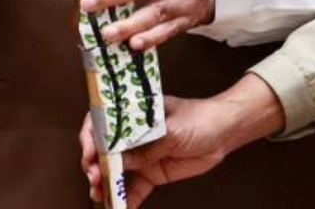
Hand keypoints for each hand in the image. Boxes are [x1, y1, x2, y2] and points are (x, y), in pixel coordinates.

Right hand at [82, 81, 282, 204]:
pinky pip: (134, 189)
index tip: (90, 152)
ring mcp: (141, 156)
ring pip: (116, 172)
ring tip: (101, 195)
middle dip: (95, 164)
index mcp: (134, 114)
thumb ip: (147, 146)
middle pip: (104, 150)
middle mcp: (133, 135)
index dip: (91, 136)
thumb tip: (120, 159)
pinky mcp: (152, 174)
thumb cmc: (200, 119)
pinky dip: (125, 200)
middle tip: (95, 177)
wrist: (224, 133)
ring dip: (105, 185)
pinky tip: (119, 208)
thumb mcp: (173, 130)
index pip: (103, 122)